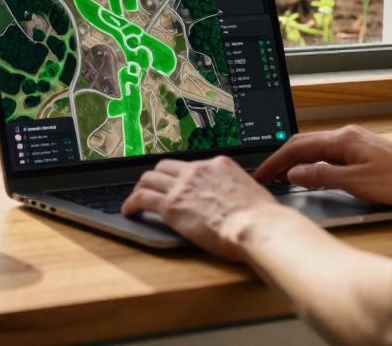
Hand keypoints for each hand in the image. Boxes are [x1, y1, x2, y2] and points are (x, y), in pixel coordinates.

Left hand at [121, 156, 287, 260]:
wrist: (257, 227)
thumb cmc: (262, 218)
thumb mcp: (252, 192)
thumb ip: (237, 190)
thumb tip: (237, 199)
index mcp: (218, 165)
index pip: (191, 165)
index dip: (180, 175)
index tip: (177, 184)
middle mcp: (197, 170)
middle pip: (165, 167)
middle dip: (157, 177)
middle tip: (152, 188)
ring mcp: (182, 186)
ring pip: (149, 179)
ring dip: (140, 188)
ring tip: (136, 199)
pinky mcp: (171, 205)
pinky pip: (142, 198)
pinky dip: (131, 202)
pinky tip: (128, 210)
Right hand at [253, 124, 391, 205]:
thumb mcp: (356, 183)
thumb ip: (322, 176)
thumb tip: (294, 172)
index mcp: (343, 139)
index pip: (298, 147)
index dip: (276, 161)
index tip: (261, 174)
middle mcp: (347, 135)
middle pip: (304, 143)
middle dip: (281, 159)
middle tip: (266, 176)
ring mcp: (356, 142)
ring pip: (316, 148)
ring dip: (296, 161)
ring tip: (282, 177)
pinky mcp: (364, 151)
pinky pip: (329, 153)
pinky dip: (312, 163)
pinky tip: (311, 174)